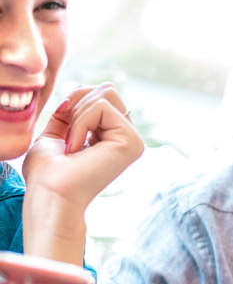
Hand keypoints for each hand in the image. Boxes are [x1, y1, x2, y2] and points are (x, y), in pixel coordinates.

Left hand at [21, 83, 144, 262]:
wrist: (51, 194)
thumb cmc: (48, 173)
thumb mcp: (55, 134)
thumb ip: (70, 113)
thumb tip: (81, 90)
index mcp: (113, 138)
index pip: (101, 94)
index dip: (75, 102)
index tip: (63, 130)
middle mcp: (128, 140)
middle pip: (108, 90)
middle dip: (78, 103)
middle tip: (68, 135)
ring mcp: (133, 142)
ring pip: (106, 94)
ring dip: (78, 114)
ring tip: (73, 143)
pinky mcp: (132, 143)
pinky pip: (102, 107)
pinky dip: (80, 122)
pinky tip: (78, 147)